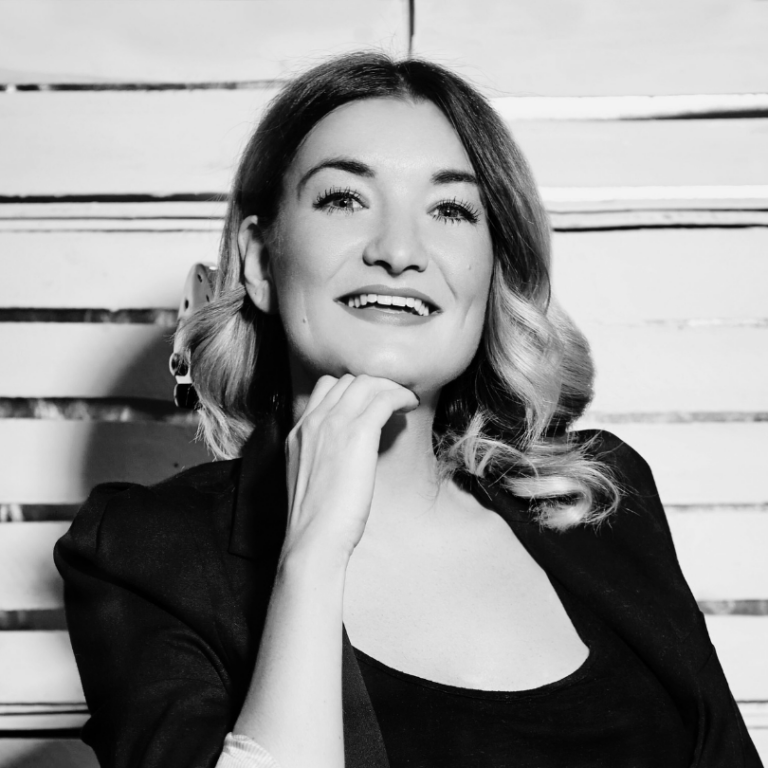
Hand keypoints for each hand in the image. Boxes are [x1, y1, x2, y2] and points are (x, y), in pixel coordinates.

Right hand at [281, 374, 418, 566]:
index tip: (373, 403)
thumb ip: (321, 456)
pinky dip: (401, 396)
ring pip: (366, 383)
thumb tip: (347, 453)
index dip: (354, 390)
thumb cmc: (317, 520)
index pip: (327, 387)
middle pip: (348, 380)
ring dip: (390, 388)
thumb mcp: (310, 478)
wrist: (313, 538)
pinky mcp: (358, 434)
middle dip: (375, 385)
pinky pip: (384, 398)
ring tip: (406, 402)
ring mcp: (333, 424)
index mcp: (299, 431)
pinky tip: (411, 406)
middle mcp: (313, 421)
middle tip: (394, 401)